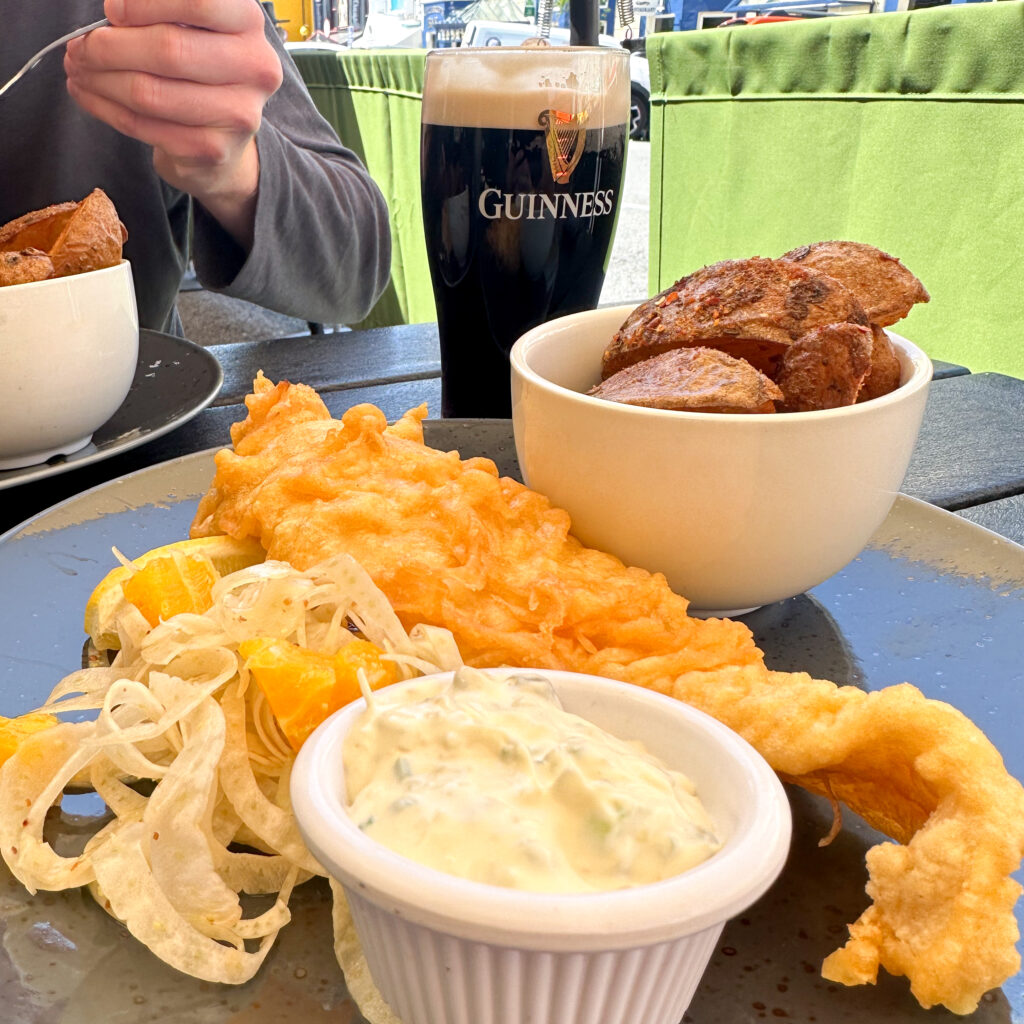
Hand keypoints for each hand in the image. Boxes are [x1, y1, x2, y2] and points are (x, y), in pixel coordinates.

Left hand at [64, 0, 283, 247]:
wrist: (225, 135)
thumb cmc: (198, 68)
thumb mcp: (190, 25)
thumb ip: (159, 12)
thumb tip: (113, 16)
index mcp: (249, 23)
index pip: (199, 3)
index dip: (144, 5)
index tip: (114, 12)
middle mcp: (254, 68)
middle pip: (169, 50)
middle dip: (109, 47)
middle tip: (81, 47)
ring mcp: (238, 113)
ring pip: (149, 92)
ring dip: (100, 79)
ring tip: (80, 70)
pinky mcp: (212, 149)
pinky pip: (143, 126)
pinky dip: (105, 108)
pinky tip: (91, 95)